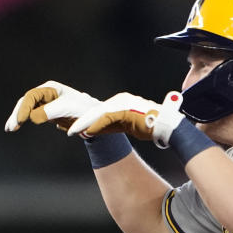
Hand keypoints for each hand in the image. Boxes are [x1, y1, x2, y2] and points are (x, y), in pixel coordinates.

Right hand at [4, 80, 100, 132]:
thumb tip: (33, 117)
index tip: (21, 121)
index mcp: (50, 88)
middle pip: (26, 102)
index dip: (24, 109)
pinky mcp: (46, 112)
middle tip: (12, 128)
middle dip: (17, 114)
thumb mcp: (68, 108)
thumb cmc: (83, 109)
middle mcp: (46, 93)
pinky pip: (31, 115)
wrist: (94, 117)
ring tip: (10, 129)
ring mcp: (45, 102)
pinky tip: (15, 127)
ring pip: (26, 108)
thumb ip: (50, 111)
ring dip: (17, 118)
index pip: (31, 97)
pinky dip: (22, 120)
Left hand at [68, 91, 184, 144]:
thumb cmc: (149, 127)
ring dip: (83, 123)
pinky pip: (106, 118)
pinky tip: (86, 132)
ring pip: (97, 114)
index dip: (84, 120)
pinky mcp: (126, 110)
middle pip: (94, 110)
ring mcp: (123, 103)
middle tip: (64, 128)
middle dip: (79, 120)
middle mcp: (120, 100)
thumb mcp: (124, 126)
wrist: (167, 125)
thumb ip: (108, 126)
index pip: (97, 111)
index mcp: (120, 102)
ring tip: (71, 131)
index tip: (72, 127)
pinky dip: (95, 125)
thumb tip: (90, 131)